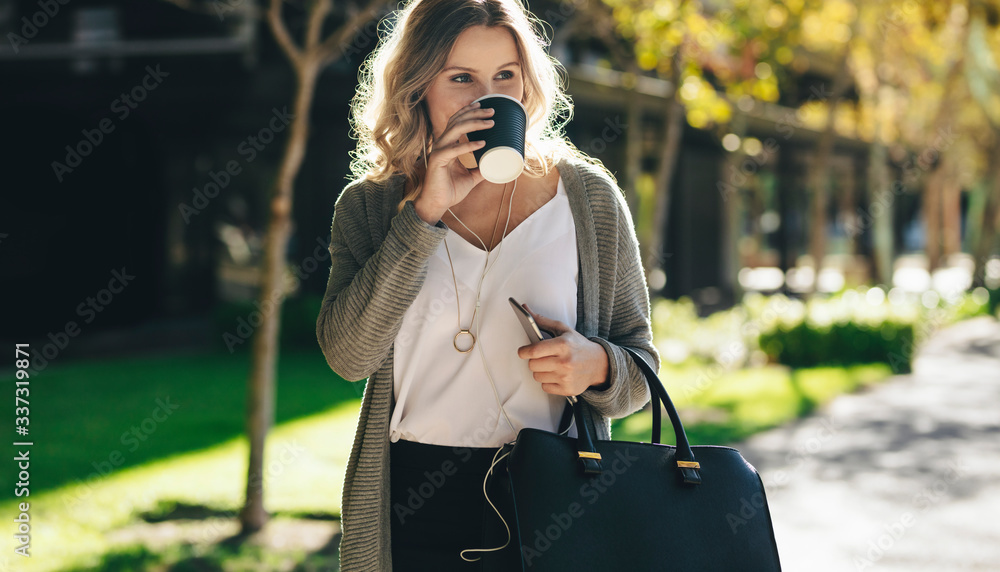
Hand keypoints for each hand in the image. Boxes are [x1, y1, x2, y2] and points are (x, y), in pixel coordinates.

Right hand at [412, 101, 496, 223]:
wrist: (437, 204)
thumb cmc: (450, 190)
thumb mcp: (471, 177)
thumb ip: (481, 169)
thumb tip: (496, 166)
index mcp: (448, 145)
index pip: (456, 122)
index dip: (468, 112)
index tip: (483, 107)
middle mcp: (441, 144)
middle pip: (457, 121)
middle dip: (475, 113)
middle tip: (491, 112)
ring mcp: (438, 151)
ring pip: (455, 129)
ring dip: (474, 123)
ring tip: (490, 123)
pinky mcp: (437, 160)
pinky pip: (454, 150)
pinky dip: (468, 145)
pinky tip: (481, 143)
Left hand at [515, 303, 610, 395]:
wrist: (599, 364)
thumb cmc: (578, 345)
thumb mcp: (563, 330)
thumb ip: (542, 321)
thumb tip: (524, 309)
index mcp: (562, 345)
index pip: (534, 351)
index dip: (524, 352)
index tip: (523, 351)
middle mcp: (565, 362)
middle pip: (532, 365)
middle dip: (534, 361)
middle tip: (542, 357)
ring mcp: (566, 377)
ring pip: (537, 377)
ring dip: (541, 372)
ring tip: (552, 366)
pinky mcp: (567, 389)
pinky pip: (544, 387)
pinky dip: (548, 382)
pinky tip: (557, 375)